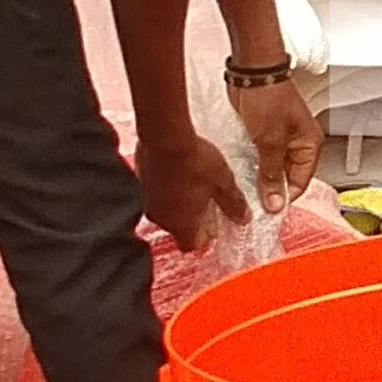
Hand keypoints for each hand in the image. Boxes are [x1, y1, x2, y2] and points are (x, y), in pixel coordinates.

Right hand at [137, 130, 252, 247]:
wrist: (165, 136)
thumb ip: (233, 203)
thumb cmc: (194, 160)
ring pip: (164, 209)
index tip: (212, 226)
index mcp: (181, 223)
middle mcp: (161, 217)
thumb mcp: (223, 182)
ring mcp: (147, 200)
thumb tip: (243, 218)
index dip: (202, 237)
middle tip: (206, 202)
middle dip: (191, 218)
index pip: (190, 245)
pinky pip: (154, 192)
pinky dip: (165, 187)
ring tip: (192, 184)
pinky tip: (177, 171)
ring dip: (177, 202)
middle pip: (176, 228)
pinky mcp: (139, 181)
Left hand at [229, 76, 322, 207]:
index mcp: (309, 144)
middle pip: (287, 177)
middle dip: (271, 189)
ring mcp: (280, 138)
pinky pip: (260, 157)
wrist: (251, 71)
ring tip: (246, 187)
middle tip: (254, 200)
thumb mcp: (270, 141)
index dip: (285, 197)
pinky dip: (252, 165)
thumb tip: (275, 201)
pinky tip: (241, 171)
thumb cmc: (268, 96)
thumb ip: (271, 174)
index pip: (301, 182)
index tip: (268, 209)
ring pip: (272, 168)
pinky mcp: (263, 133)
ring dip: (260, 177)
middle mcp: (297, 143)